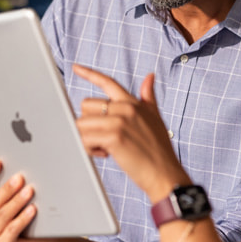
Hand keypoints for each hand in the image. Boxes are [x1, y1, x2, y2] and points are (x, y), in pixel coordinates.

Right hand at [0, 160, 62, 241]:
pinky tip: (33, 209)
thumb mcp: (20, 201)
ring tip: (30, 190)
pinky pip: (11, 231)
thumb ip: (9, 186)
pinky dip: (22, 219)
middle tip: (20, 177)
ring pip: (2, 216)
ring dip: (17, 202)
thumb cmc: (35, 220)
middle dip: (7, 189)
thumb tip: (3, 161)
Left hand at [72, 64, 190, 199]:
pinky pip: (85, 138)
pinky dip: (89, 149)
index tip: (75, 67)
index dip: (89, 73)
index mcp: (133, 103)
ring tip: (104, 149)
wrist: (165, 174)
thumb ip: (148, 97)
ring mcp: (119, 121)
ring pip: (82, 123)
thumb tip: (150, 76)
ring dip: (87, 138)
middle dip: (89, 123)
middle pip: (87, 105)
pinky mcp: (114, 137)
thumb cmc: (159, 150)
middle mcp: (125, 108)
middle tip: (102, 139)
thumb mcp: (155, 117)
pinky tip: (104, 155)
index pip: (108, 82)